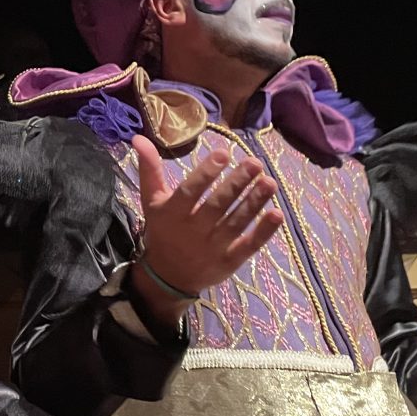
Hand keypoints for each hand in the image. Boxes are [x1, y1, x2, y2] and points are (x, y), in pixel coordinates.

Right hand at [131, 135, 282, 320]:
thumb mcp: (152, 201)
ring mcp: (213, 248)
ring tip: (270, 182)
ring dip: (254, 203)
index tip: (224, 153)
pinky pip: (248, 246)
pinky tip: (277, 214)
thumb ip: (149, 169)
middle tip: (255, 163)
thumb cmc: (162, 231)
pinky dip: (263, 232)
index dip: (206, 173)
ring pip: (236, 222)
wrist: (168, 277)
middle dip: (237, 184)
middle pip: (217, 205)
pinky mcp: (229, 262)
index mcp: (173, 213)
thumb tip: (139, 138)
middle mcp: (193, 231)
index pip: (190, 191)